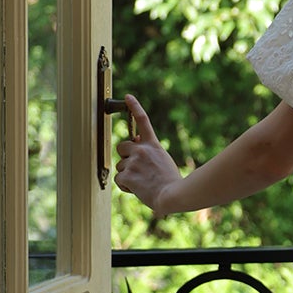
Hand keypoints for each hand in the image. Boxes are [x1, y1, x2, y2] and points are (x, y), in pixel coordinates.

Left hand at [114, 94, 184, 214]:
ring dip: (128, 175)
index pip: (143, 121)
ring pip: (120, 166)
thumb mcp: (163, 160)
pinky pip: (119, 180)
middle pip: (121, 147)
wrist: (173, 195)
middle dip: (125, 157)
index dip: (135, 107)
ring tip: (143, 182)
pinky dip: (126, 186)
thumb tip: (134, 142)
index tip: (128, 97)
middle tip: (135, 168)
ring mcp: (133, 162)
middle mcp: (141, 150)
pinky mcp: (128, 175)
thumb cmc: (171, 181)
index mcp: (153, 145)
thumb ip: (149, 151)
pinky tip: (138, 189)